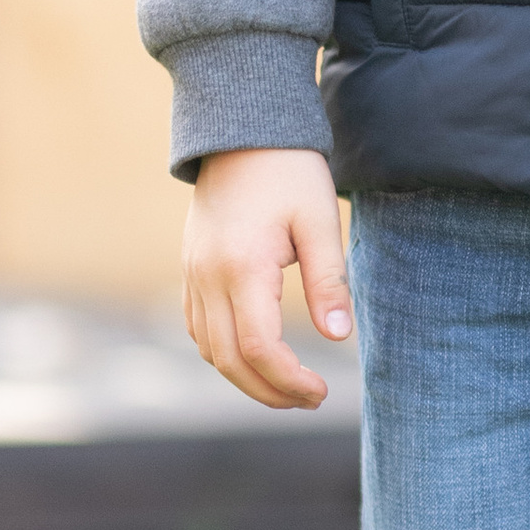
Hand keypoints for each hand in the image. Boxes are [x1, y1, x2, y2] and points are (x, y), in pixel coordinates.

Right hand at [183, 148, 353, 409]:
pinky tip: (255, 357)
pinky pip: (197, 327)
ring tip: (288, 386)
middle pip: (228, 360)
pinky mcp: (190, 268)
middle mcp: (208, 277)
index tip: (322, 391)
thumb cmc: (289, 171)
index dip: (289, 381)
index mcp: (242, 267)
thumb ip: (328, 281)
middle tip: (311, 399)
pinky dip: (223, 353)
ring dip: (245, 378)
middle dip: (270, 391)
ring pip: (208, 349)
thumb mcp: (319, 221)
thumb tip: (339, 337)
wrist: (241, 130)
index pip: (259, 349)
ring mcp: (192, 274)